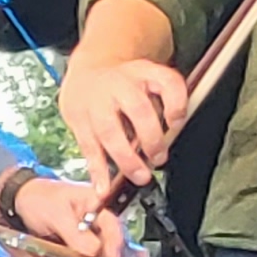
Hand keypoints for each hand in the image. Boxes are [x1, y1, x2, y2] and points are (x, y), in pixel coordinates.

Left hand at [12, 174, 147, 256]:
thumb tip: (93, 251)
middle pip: (123, 242)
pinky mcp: (96, 249)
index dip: (115, 242)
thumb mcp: (55, 213)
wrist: (26, 202)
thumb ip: (74, 232)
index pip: (112, 225)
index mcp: (99, 205)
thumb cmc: (42, 200)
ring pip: (123, 252)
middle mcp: (105, 221)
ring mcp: (102, 236)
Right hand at [56, 57, 186, 185]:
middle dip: (152, 137)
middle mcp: (119, 86)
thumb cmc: (129, 80)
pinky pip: (88, 147)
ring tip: (140, 177)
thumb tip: (177, 128)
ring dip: (126, 158)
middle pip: (138, 109)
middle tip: (159, 158)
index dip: (177, 106)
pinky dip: (97, 170)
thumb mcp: (155, 77)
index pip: (169, 84)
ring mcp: (96, 103)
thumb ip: (172, 99)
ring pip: (110, 131)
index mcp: (145, 73)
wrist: (90, 69)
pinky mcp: (78, 120)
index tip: (178, 124)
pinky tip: (103, 187)